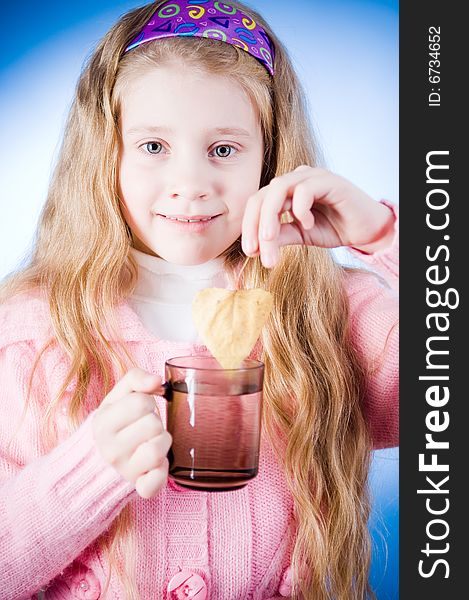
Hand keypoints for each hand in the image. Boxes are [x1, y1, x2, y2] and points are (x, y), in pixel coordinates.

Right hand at [92, 368, 171, 498]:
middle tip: (144, 427)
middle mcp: (110, 450)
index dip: (146, 402)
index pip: (142, 402)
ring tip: (151, 441)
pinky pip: (156, 482)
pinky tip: (155, 465)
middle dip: (155, 421)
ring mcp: (124, 471)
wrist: (97, 460)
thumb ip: (135, 378)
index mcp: (103, 423)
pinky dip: (161, 473)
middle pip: (153, 425)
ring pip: (159, 450)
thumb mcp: (117, 395)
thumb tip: (156, 380)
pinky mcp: (138, 487)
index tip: (139, 410)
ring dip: (161, 442)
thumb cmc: (114, 422)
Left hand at [241, 166, 395, 267]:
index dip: (249, 226)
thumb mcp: (300, 235)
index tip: (250, 252)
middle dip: (255, 225)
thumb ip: (279, 235)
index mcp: (285, 191)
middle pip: (262, 195)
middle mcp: (295, 179)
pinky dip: (300, 209)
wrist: (367, 229)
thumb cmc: (334, 228)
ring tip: (270, 239)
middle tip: (255, 251)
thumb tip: (255, 247)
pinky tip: (308, 224)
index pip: (257, 204)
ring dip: (270, 217)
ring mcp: (311, 176)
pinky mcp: (328, 180)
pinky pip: (305, 189)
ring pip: (278, 188)